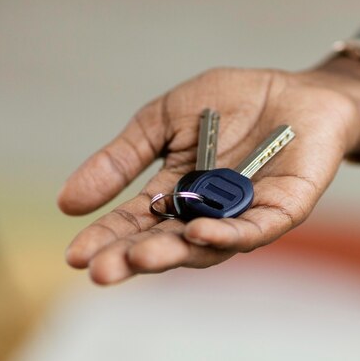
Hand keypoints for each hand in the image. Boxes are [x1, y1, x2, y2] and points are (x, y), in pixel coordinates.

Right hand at [58, 64, 359, 284]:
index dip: (105, 238)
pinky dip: (229, 235)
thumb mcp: (162, 119)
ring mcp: (243, 215)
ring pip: (206, 245)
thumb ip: (121, 158)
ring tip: (139, 258)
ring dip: (173, 253)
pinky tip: (200, 234)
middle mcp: (205, 213)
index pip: (134, 223)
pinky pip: (254, 228)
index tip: (74, 255)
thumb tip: (66, 204)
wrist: (293, 89)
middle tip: (101, 272)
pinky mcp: (282, 209)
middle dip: (133, 258)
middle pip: (165, 242)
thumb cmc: (230, 102)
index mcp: (175, 194)